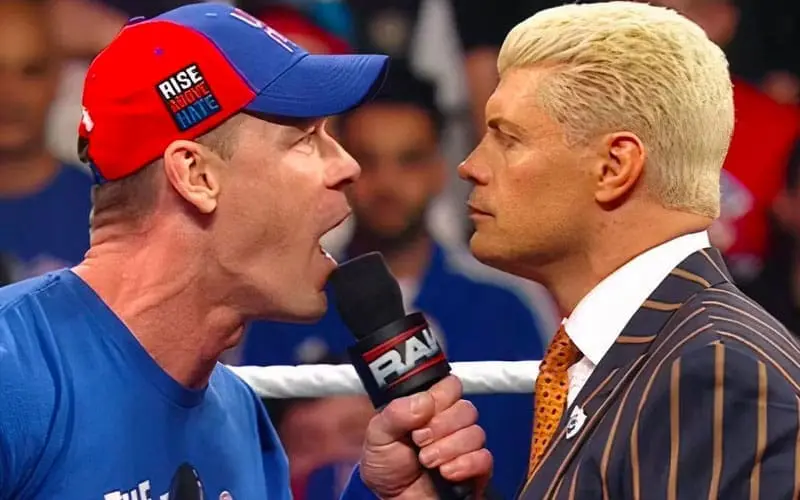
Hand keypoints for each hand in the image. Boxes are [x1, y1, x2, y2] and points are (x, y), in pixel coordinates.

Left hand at [359, 376, 492, 499]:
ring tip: (427, 461)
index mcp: (429, 408)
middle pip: (466, 408)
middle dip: (440, 427)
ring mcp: (464, 445)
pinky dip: (464, 465)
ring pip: (475, 433)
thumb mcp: (378, 436)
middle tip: (419, 441)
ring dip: (448, 449)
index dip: (438, 399)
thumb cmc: (387, 468)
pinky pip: (484, 458)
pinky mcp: (476, 469)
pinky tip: (446, 473)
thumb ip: (396, 412)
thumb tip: (424, 400)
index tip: (420, 416)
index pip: (450, 386)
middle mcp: (450, 423)